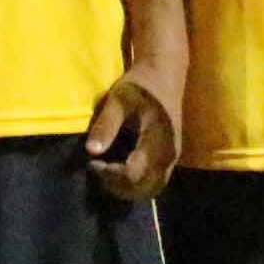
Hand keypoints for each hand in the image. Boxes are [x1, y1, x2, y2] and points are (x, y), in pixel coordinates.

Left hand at [83, 69, 180, 200]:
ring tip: (107, 172)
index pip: (132, 174)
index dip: (109, 175)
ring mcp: (173, 158)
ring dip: (127, 189)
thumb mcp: (118, 100)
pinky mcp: (171, 157)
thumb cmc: (140, 84)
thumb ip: (106, 126)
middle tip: (98, 169)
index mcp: (156, 140)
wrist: (166, 73)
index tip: (92, 162)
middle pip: (144, 189)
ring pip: (152, 189)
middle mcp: (169, 154)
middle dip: (117, 186)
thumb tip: (90, 152)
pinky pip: (156, 182)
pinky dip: (137, 184)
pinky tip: (120, 169)